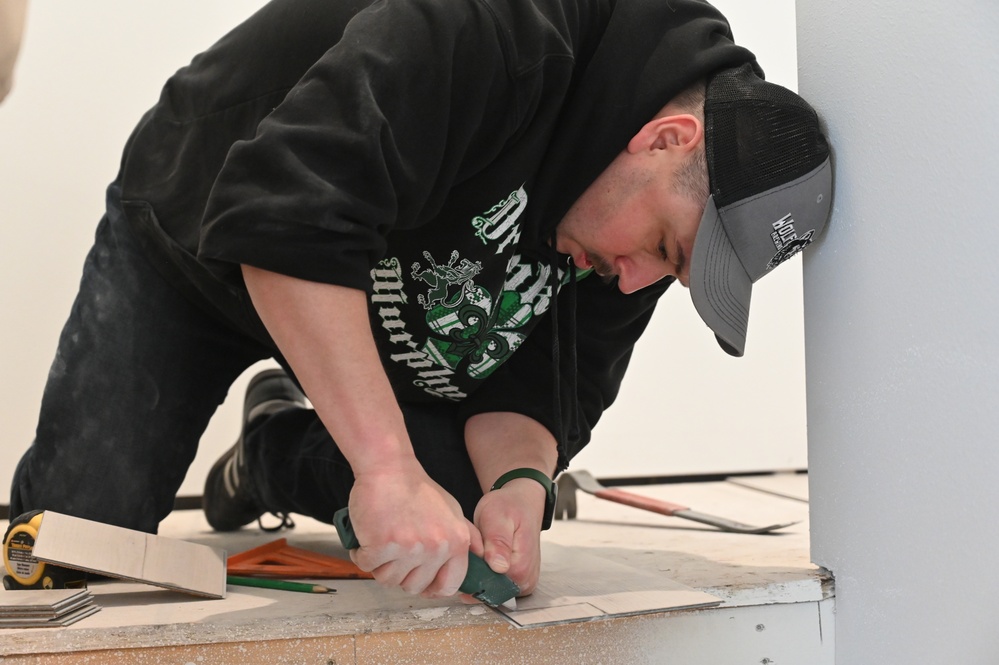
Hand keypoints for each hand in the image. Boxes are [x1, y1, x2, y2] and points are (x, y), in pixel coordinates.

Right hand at [347, 461, 478, 597]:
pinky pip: (366, 566)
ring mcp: (409, 547)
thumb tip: (482, 560)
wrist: (390, 468)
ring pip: (388, 580)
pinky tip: (367, 537)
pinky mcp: (382, 545)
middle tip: (396, 552)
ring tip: (383, 541)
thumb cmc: (417, 489)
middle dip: (401, 574)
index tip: (421, 583)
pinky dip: (361, 554)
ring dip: (380, 565)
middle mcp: (436, 547)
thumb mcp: (453, 511)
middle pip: (413, 587)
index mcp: (457, 542)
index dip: (431, 588)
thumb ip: (468, 538)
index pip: (448, 586)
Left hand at [471, 477, 546, 595]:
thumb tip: (498, 566)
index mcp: (521, 568)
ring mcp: (524, 582)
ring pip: (491, 590)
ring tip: (479, 550)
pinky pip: (496, 585)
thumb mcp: (497, 517)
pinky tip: (483, 557)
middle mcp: (526, 580)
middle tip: (472, 549)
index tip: (465, 557)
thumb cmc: (509, 506)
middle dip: (475, 575)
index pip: (487, 587)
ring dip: (480, 575)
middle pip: (489, 591)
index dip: (471, 574)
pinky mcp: (519, 580)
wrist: (521, 501)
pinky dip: (486, 574)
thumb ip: (498, 542)